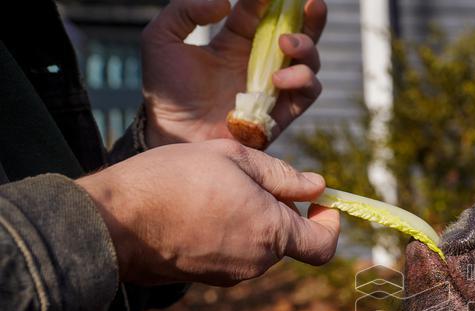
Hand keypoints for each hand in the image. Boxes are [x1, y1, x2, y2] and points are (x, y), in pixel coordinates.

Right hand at [78, 140, 339, 284]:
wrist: (111, 223)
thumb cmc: (170, 181)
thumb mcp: (231, 158)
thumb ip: (281, 175)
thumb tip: (316, 186)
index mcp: (271, 233)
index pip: (324, 246)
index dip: (330, 224)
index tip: (319, 202)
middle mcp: (257, 262)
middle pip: (287, 239)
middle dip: (278, 209)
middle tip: (244, 176)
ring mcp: (230, 275)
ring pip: (258, 244)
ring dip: (249, 218)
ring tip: (210, 188)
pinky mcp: (206, 279)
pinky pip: (231, 254)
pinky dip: (227, 231)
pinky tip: (194, 208)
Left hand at [140, 0, 326, 147]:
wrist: (174, 134)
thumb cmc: (166, 91)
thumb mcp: (161, 38)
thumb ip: (186, 10)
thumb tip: (225, 2)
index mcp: (236, 41)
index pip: (263, 11)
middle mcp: (260, 62)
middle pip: (299, 32)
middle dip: (311, 16)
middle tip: (312, 2)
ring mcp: (274, 87)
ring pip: (310, 60)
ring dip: (306, 46)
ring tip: (285, 44)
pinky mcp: (282, 113)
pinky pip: (308, 92)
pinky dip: (301, 80)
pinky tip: (276, 79)